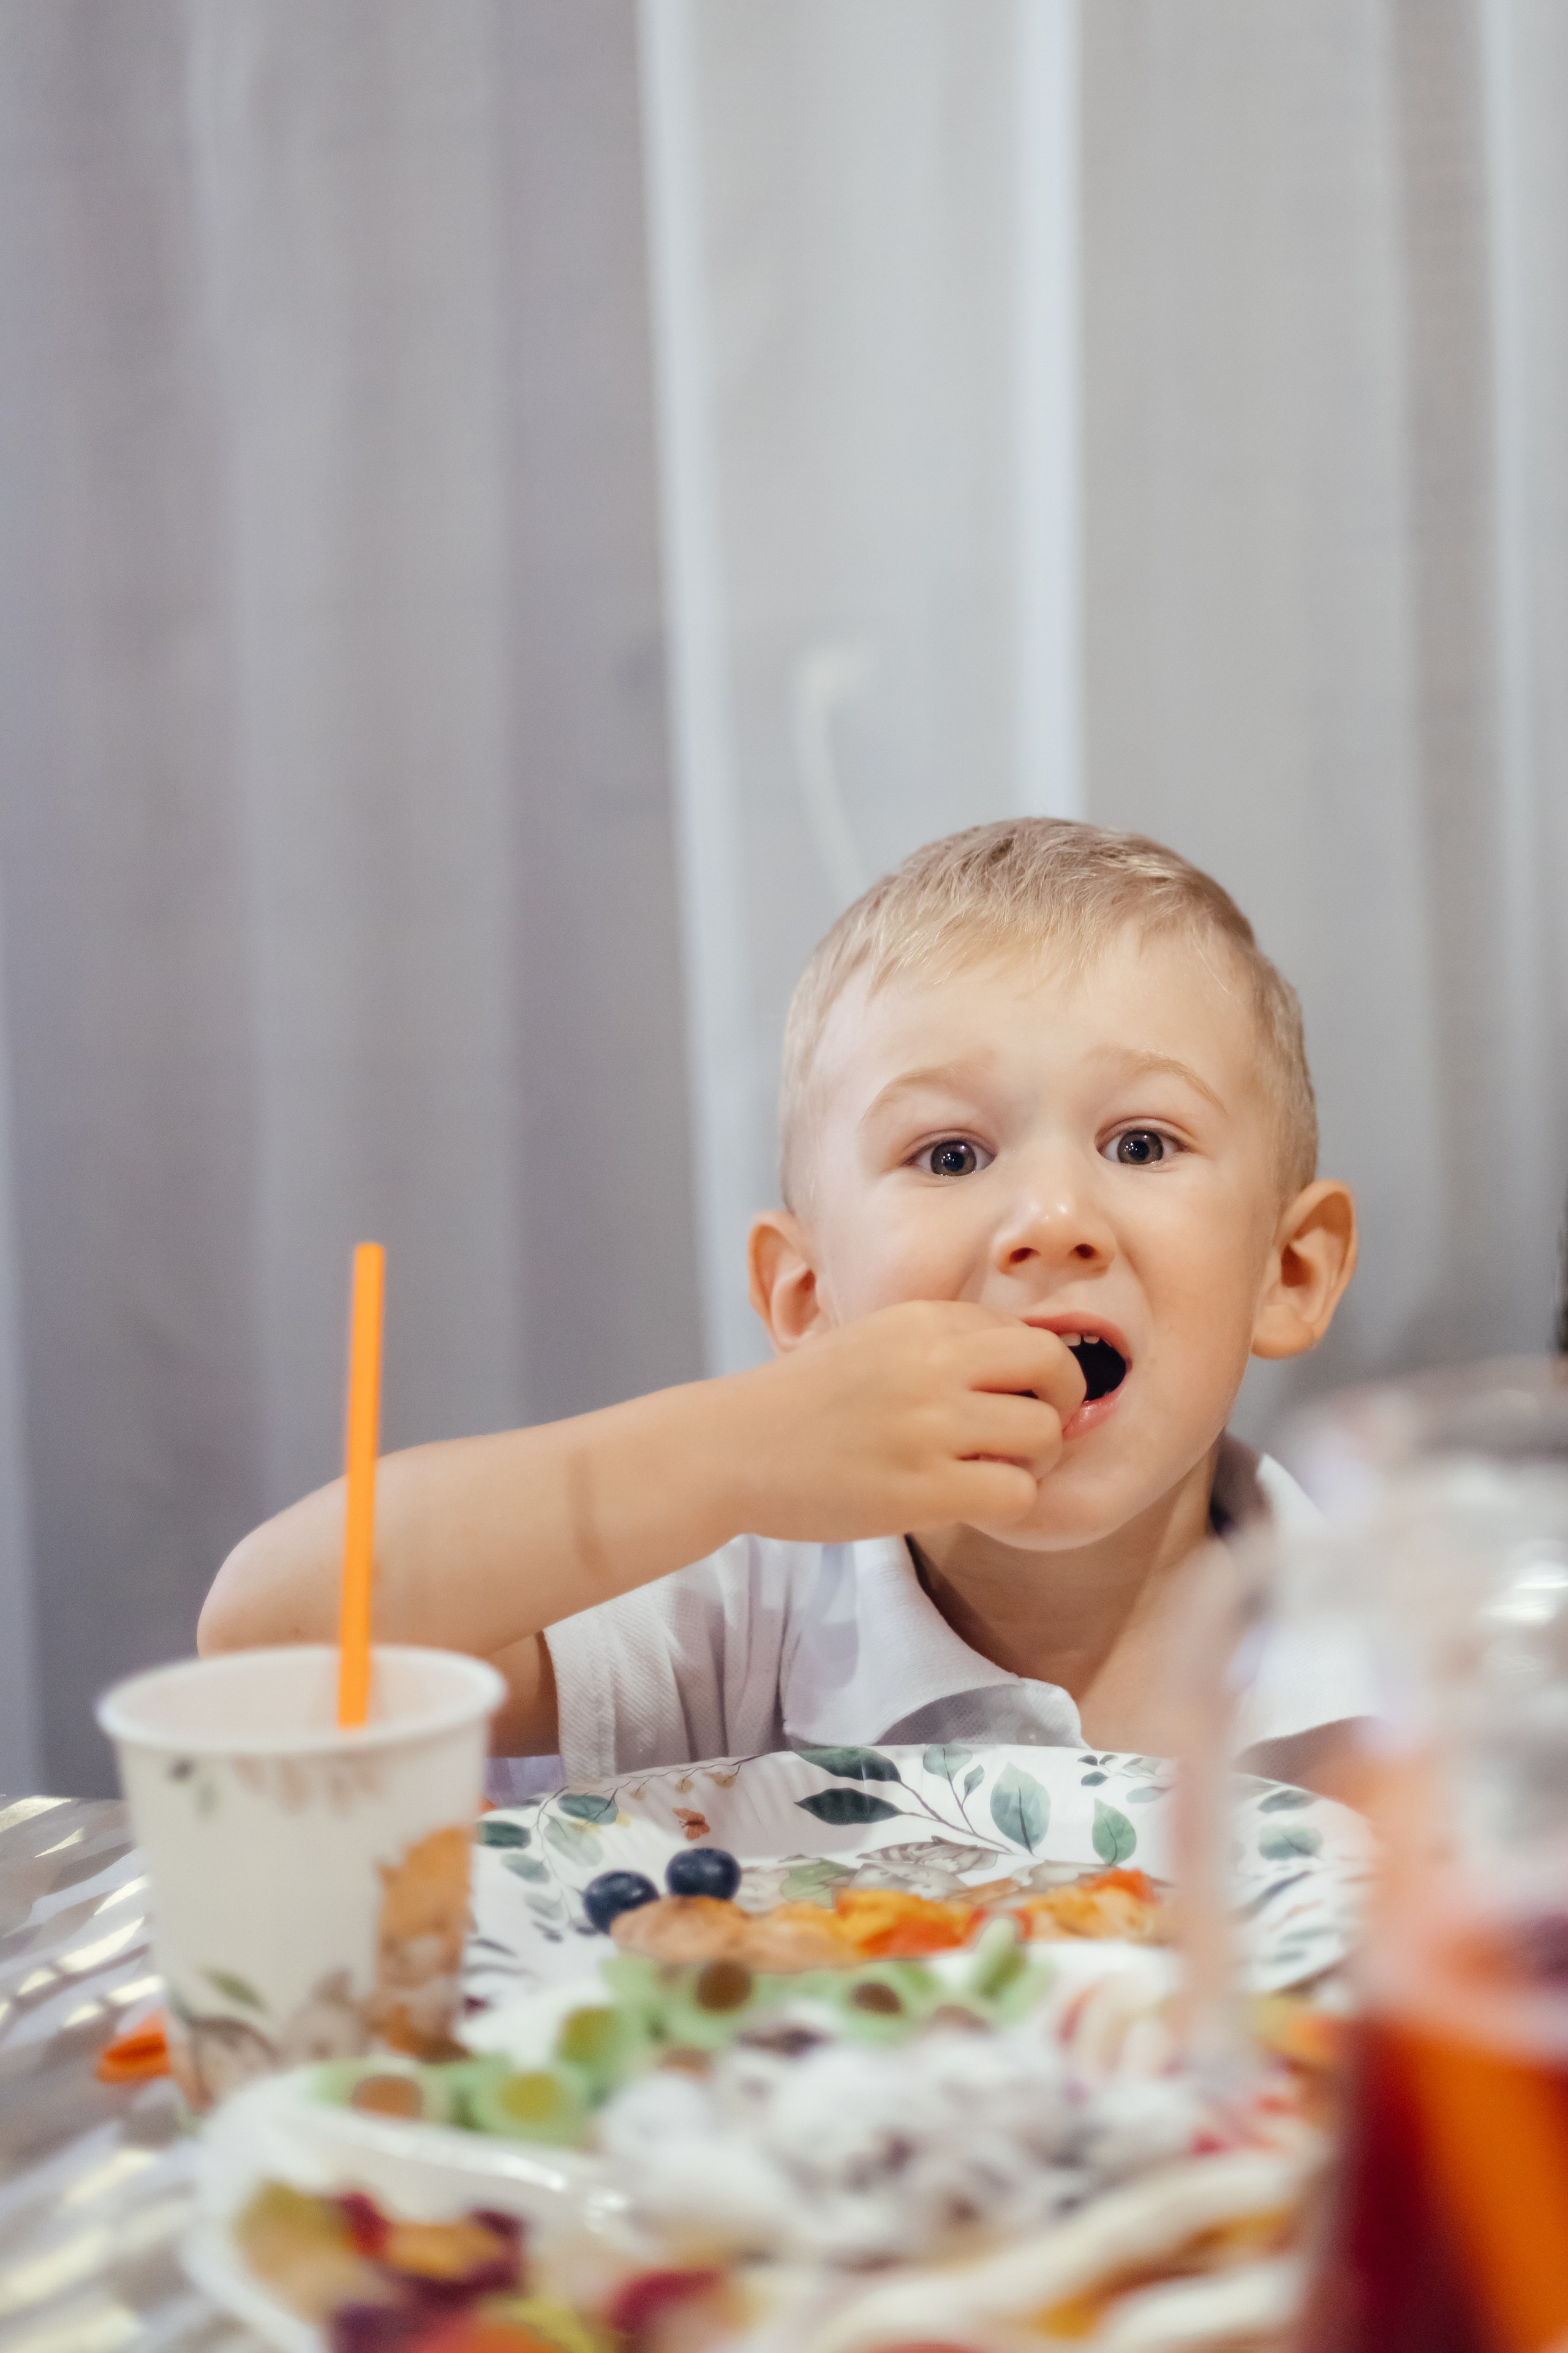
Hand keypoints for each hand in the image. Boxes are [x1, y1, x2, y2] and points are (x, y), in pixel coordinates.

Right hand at [716, 1300, 1086, 1542]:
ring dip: (1034, 1461)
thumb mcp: (875, 1341)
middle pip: (1055, 1369)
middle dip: (1062, 1403)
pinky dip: (1006, 1502)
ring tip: (993, 1472)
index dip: (1037, 1372)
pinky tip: (972, 1501)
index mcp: (923, 1320)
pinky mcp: (923, 1490)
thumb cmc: (805, 1402)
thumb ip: (943, 1346)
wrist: (733, 1447)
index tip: (1017, 1400)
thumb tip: (1027, 1368)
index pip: (1025, 1334)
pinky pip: (1015, 1493)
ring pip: (1043, 1436)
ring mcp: (930, 1427)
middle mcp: (934, 1363)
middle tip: (1035, 1433)